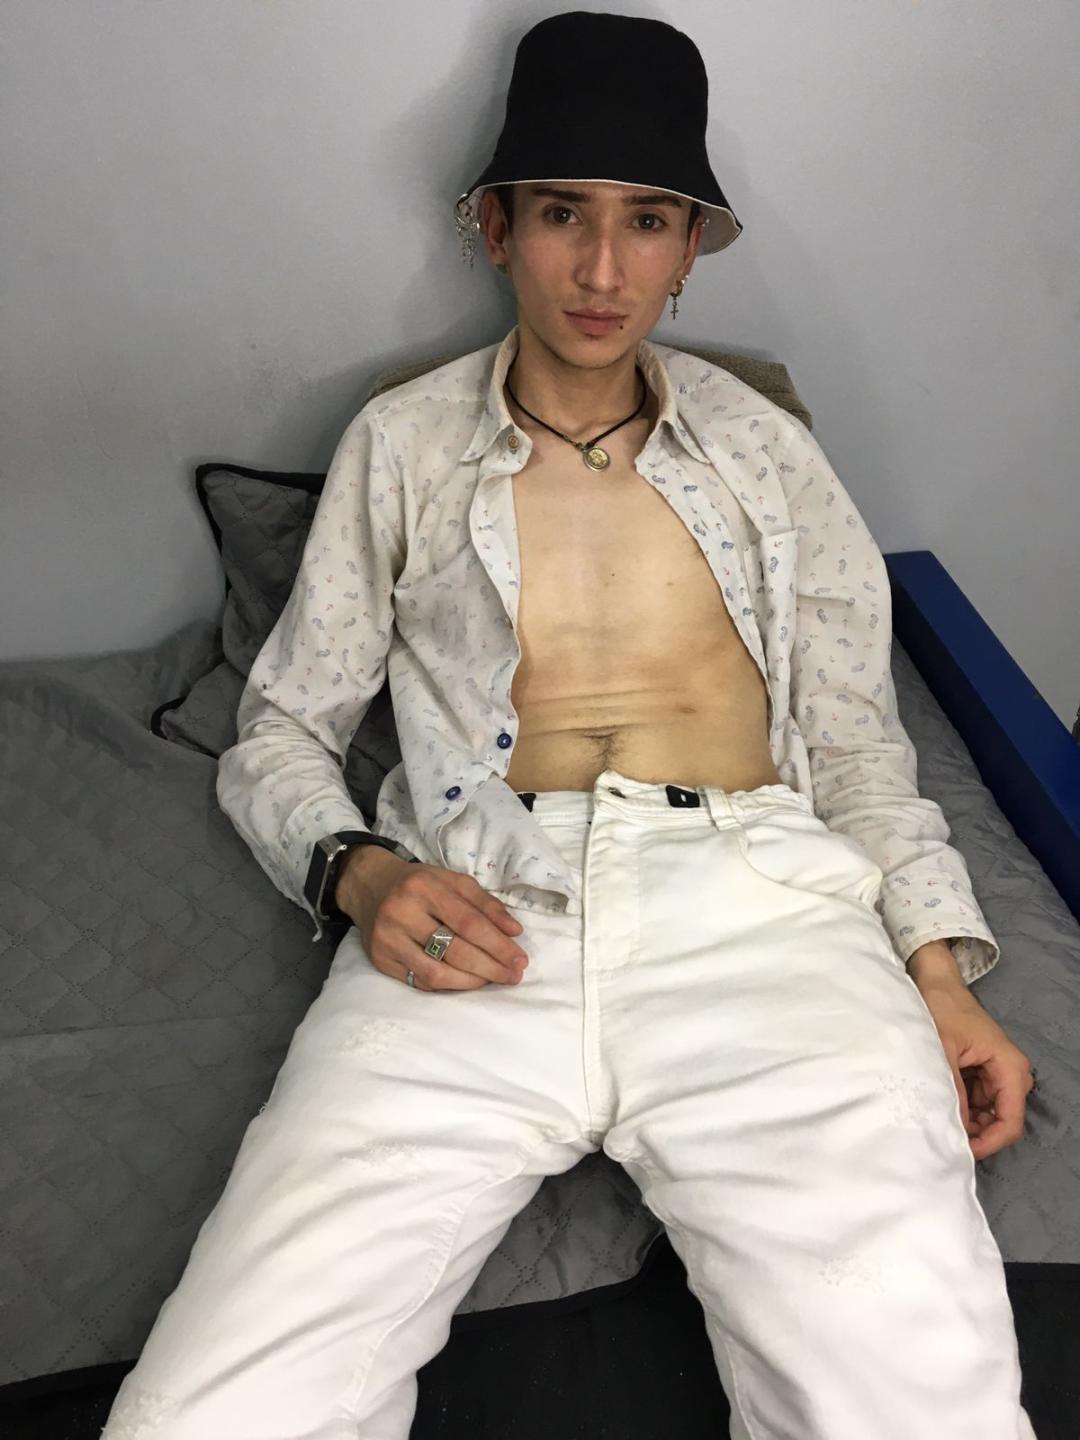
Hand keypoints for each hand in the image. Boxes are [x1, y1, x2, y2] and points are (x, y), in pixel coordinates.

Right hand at [343, 851, 528, 991]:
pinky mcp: (380, 961)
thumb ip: (486, 904)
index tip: (520, 959)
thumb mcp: (454, 881)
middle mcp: (402, 914)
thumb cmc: (420, 884)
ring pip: (436, 974)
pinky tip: (466, 981)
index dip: (498, 945)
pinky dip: (448, 985)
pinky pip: (420, 981)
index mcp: (425, 888)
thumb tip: (515, 932)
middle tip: (513, 975)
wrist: (370, 886)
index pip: (468, 923)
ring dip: (471, 982)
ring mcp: (388, 940)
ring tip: (492, 980)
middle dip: (490, 967)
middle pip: (454, 951)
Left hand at [915, 977, 1035, 1160]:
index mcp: (1009, 1067)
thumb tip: (954, 1127)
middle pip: (1000, 1121)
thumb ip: (950, 1088)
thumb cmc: (941, 1008)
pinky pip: (975, 1102)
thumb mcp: (942, 1048)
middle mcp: (1010, 1073)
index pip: (1010, 1121)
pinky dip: (960, 1108)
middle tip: (944, 1139)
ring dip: (966, 1121)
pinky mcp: (982, 1072)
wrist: (935, 983)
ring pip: (987, 1114)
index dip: (989, 1142)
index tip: (961, 1151)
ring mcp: (996, 1074)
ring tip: (936, 1121)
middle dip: (976, 1134)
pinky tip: (939, 1106)